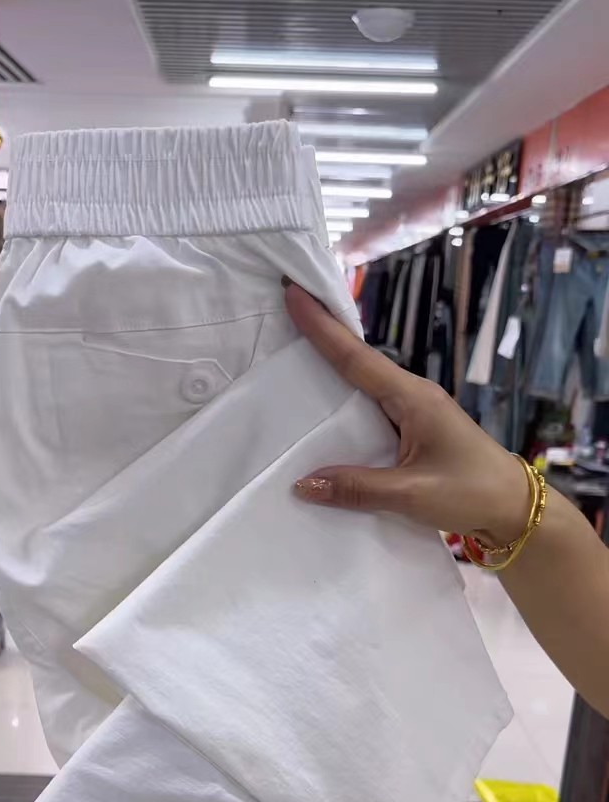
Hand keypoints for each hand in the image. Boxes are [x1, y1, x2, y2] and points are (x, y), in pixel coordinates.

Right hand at [285, 281, 529, 546]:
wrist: (513, 508)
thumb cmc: (471, 493)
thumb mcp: (412, 494)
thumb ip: (357, 488)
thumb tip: (303, 483)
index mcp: (414, 398)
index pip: (357, 358)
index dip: (322, 327)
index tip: (294, 293)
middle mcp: (413, 396)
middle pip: (358, 361)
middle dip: (323, 335)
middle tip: (287, 307)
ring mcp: (416, 412)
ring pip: (364, 385)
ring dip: (332, 368)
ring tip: (293, 352)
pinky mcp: (415, 430)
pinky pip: (372, 408)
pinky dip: (346, 402)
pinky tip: (326, 410)